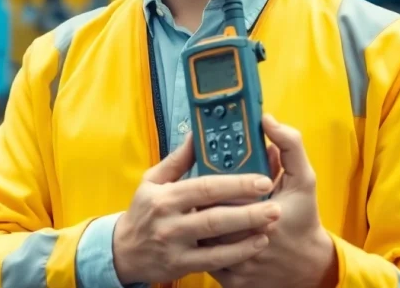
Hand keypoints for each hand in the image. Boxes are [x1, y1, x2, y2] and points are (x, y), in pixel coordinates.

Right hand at [112, 137, 281, 285]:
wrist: (124, 251)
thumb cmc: (143, 211)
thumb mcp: (153, 181)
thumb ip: (178, 159)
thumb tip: (196, 134)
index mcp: (165, 196)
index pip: (205, 187)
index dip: (235, 183)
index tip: (261, 179)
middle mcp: (170, 221)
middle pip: (215, 215)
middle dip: (248, 209)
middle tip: (275, 204)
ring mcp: (176, 245)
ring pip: (217, 239)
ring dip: (247, 231)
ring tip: (272, 222)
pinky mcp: (181, 265)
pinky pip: (214, 260)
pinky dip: (238, 252)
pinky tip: (257, 243)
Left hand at [209, 114, 338, 287]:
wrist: (309, 267)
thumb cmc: (304, 219)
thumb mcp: (304, 179)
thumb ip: (290, 145)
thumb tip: (267, 120)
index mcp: (264, 215)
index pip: (219, 195)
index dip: (208, 183)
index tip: (204, 171)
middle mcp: (248, 244)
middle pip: (205, 217)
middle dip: (198, 203)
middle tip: (197, 193)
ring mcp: (237, 267)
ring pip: (200, 240)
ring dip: (195, 224)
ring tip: (197, 212)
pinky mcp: (230, 282)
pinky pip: (204, 259)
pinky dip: (200, 245)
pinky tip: (204, 233)